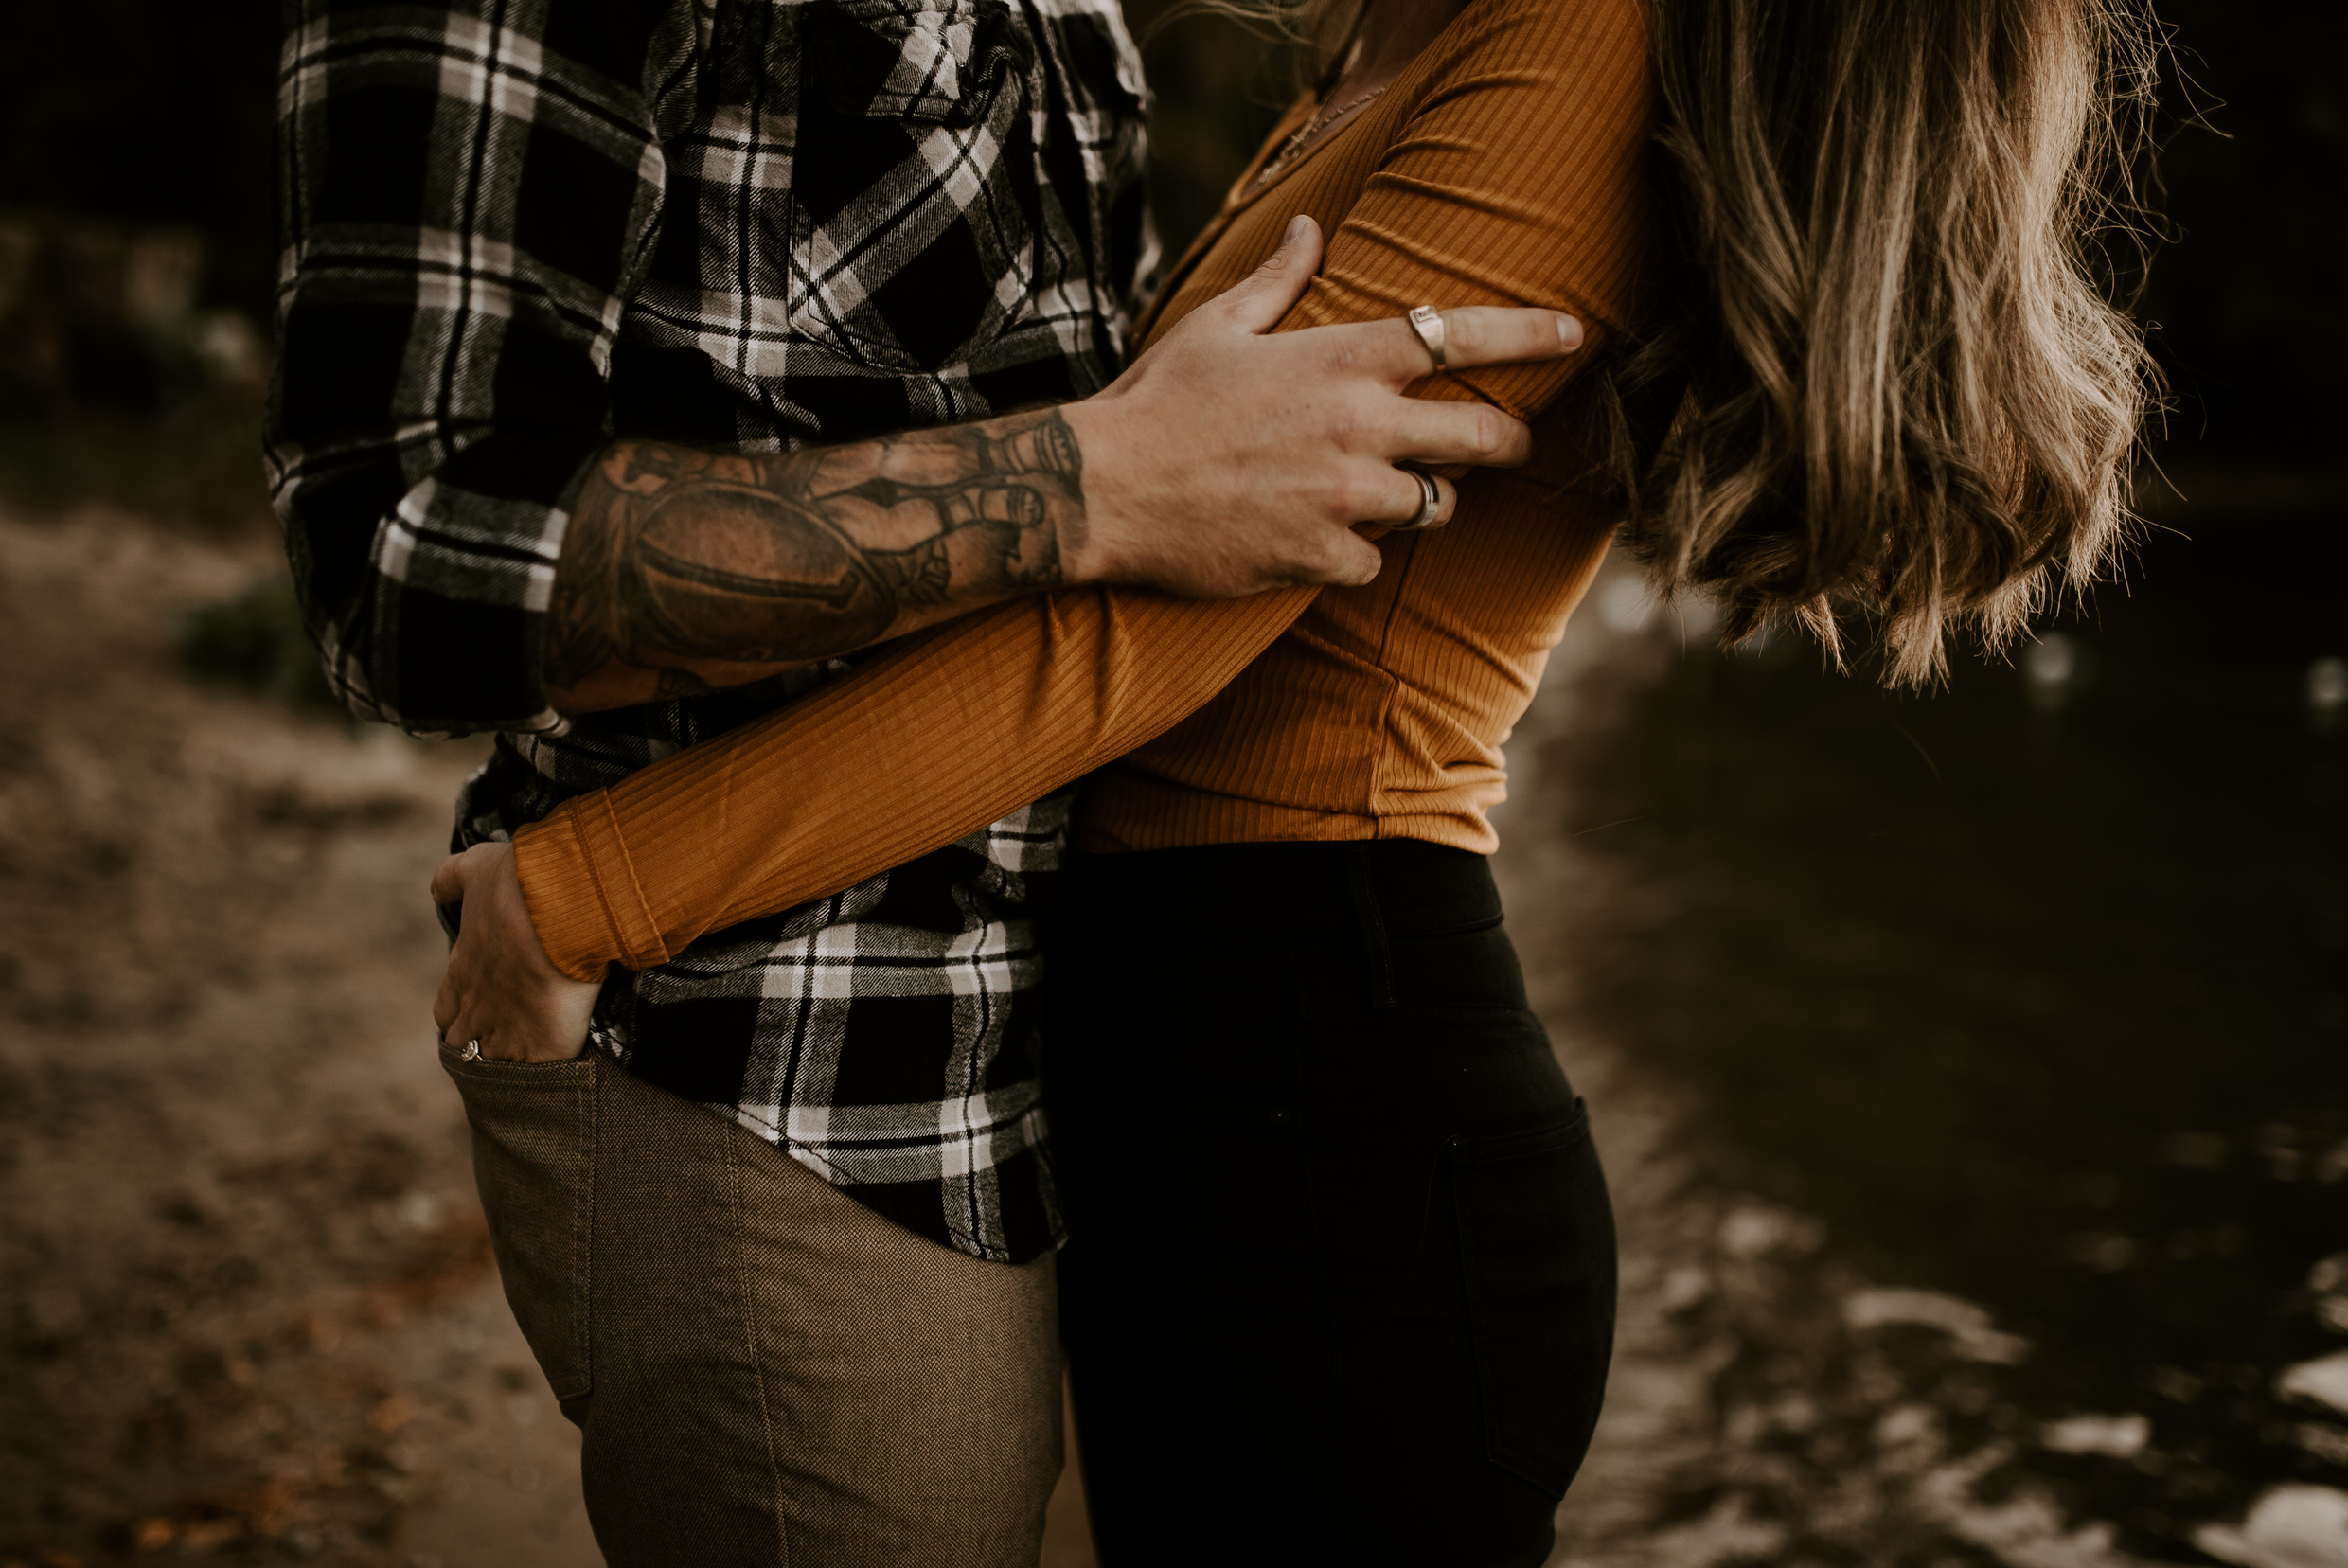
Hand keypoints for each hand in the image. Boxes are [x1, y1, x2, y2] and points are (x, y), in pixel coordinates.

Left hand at [429, 842, 601, 1062]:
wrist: (559, 907)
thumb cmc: (518, 886)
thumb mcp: (476, 868)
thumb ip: (450, 879)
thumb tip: (437, 891)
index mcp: (461, 974)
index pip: (447, 1010)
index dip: (461, 1010)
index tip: (482, 1002)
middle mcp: (477, 1010)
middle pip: (464, 1044)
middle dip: (480, 1041)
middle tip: (512, 1030)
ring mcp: (507, 1034)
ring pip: (498, 1065)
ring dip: (512, 1060)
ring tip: (537, 1052)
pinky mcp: (543, 1050)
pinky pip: (539, 1077)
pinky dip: (547, 1075)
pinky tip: (561, 1064)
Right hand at [1060, 214, 1583, 596]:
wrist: (1102, 489)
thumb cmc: (1156, 401)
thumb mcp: (1215, 325)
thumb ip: (1278, 280)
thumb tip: (1311, 228)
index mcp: (1341, 359)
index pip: (1463, 336)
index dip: (1531, 335)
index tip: (1576, 334)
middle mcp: (1359, 427)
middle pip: (1484, 436)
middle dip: (1507, 439)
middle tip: (1507, 443)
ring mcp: (1345, 498)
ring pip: (1435, 506)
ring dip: (1423, 500)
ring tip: (1386, 493)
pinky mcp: (1320, 557)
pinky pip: (1372, 563)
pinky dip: (1352, 556)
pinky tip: (1315, 543)